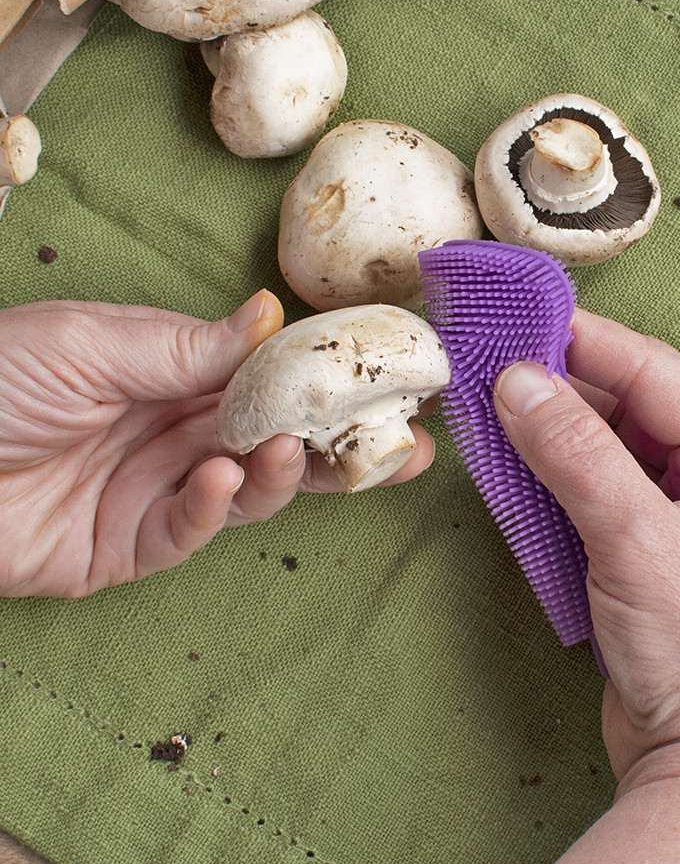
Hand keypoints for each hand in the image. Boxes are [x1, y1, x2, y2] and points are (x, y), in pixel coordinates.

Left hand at [0, 293, 433, 597]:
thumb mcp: (89, 340)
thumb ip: (184, 344)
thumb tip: (270, 315)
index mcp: (167, 370)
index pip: (262, 374)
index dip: (320, 377)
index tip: (382, 372)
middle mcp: (170, 430)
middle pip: (272, 437)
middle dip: (338, 444)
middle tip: (406, 445)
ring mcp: (151, 490)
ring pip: (244, 490)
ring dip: (279, 474)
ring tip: (289, 451)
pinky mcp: (123, 548)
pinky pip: (184, 533)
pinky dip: (210, 510)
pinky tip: (219, 480)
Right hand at [494, 309, 679, 783]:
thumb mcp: (639, 542)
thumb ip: (575, 453)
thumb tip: (518, 379)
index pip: (660, 377)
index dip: (587, 343)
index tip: (520, 318)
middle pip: (631, 408)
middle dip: (560, 388)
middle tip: (490, 363)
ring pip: (607, 450)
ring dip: (550, 434)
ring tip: (489, 408)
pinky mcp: (647, 557)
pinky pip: (594, 496)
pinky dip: (552, 481)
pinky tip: (513, 467)